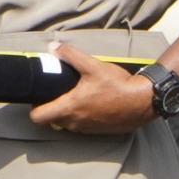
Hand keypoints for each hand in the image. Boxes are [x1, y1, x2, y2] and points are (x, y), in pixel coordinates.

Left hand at [27, 44, 155, 134]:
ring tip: (75, 94)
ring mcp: (86, 129)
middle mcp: (75, 123)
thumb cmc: (118, 85)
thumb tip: (53, 47)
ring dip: (66, 112)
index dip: (34, 107)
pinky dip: (81, 116)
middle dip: (51, 107)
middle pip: (50, 119)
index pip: (37, 117)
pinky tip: (91, 102)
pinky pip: (81, 125)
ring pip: (66, 123)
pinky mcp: (97, 131)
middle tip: (58, 91)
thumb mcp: (93, 66)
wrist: (143, 101)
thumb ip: (70, 55)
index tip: (40, 95)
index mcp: (69, 108)